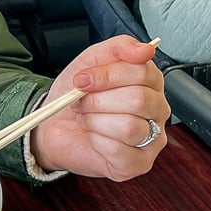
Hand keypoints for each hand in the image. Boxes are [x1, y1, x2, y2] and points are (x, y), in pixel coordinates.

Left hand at [29, 36, 169, 180]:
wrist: (54, 125)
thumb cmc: (76, 94)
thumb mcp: (91, 60)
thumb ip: (119, 47)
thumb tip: (146, 49)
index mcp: (150, 82)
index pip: (143, 72)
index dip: (107, 75)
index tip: (83, 79)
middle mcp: (156, 110)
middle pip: (139, 100)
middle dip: (99, 100)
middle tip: (82, 101)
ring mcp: (151, 139)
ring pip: (129, 126)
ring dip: (96, 121)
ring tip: (86, 119)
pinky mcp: (138, 163)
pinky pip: (121, 151)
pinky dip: (98, 142)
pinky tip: (93, 137)